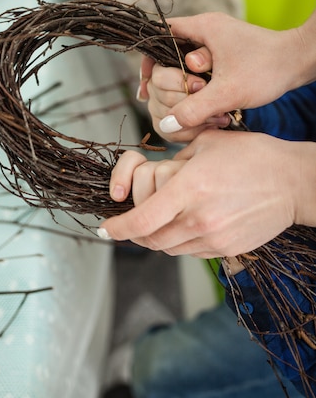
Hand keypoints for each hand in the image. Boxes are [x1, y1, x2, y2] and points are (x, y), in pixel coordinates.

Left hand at [100, 129, 314, 257]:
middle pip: (149, 240)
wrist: (293, 182)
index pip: (141, 220)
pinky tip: (184, 225)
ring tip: (157, 222)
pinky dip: (178, 243)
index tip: (105, 229)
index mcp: (189, 188)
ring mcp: (214, 238)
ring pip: (168, 249)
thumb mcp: (206, 144)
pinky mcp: (226, 249)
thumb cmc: (251, 156)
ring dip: (154, 238)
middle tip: (128, 223)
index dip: (117, 228)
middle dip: (132, 234)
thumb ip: (174, 162)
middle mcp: (198, 218)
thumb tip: (154, 175)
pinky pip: (190, 252)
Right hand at [145, 12, 304, 131]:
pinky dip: (197, 92)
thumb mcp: (228, 92)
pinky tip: (205, 109)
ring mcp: (214, 45)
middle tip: (190, 97)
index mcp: (202, 28)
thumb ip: (194, 108)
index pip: (158, 35)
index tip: (147, 85)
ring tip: (204, 107)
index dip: (148, 61)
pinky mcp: (222, 58)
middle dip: (174, 84)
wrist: (300, 62)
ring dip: (187, 92)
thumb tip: (165, 124)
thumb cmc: (268, 69)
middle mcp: (205, 32)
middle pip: (168, 57)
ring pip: (183, 69)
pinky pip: (198, 74)